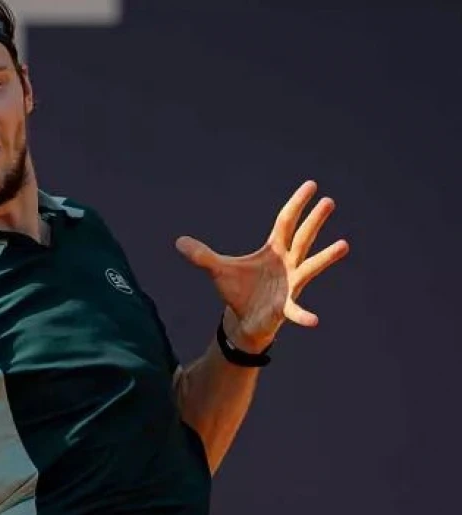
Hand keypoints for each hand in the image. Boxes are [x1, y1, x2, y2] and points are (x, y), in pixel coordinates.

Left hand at [175, 179, 349, 351]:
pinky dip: (303, 315)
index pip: (286, 222)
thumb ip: (201, 256)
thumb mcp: (217, 270)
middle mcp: (287, 263)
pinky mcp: (285, 307)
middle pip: (302, 237)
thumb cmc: (239, 290)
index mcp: (273, 250)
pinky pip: (296, 311)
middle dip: (314, 221)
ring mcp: (290, 284)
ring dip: (326, 256)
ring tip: (344, 244)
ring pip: (310, 267)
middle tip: (329, 201)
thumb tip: (178, 242)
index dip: (296, 204)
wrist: (245, 318)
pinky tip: (314, 320)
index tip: (311, 185)